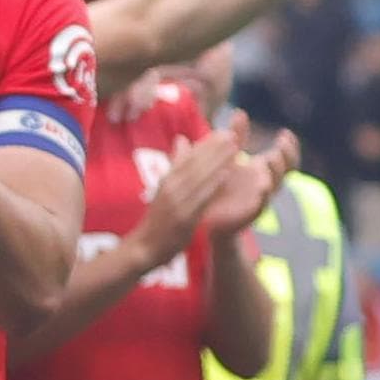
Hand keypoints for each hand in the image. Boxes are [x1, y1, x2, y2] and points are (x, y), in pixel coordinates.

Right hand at [130, 124, 245, 263]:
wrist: (144, 247)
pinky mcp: (183, 217)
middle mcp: (170, 187)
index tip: (222, 132)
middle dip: (214, 149)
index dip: (206, 144)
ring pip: (198, 177)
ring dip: (217, 162)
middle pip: (194, 164)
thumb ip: (175, 165)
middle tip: (232, 135)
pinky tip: (226, 175)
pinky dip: (212, 184)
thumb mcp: (164, 188)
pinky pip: (200, 197)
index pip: (188, 157)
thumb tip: (181, 139)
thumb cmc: (158, 219)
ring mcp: (176, 202)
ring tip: (234, 149)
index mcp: (167, 180)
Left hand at [198, 117, 299, 235]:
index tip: (286, 133)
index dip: (290, 146)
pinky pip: (260, 205)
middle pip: (286, 168)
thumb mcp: (228, 157)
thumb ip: (236, 136)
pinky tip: (262, 187)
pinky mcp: (249, 213)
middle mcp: (265, 183)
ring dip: (275, 171)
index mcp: (261, 169)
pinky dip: (263, 196)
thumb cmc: (221, 186)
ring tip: (270, 158)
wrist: (207, 219)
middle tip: (282, 142)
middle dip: (287, 155)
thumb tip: (240, 111)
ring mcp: (259, 198)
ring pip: (275, 185)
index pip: (285, 156)